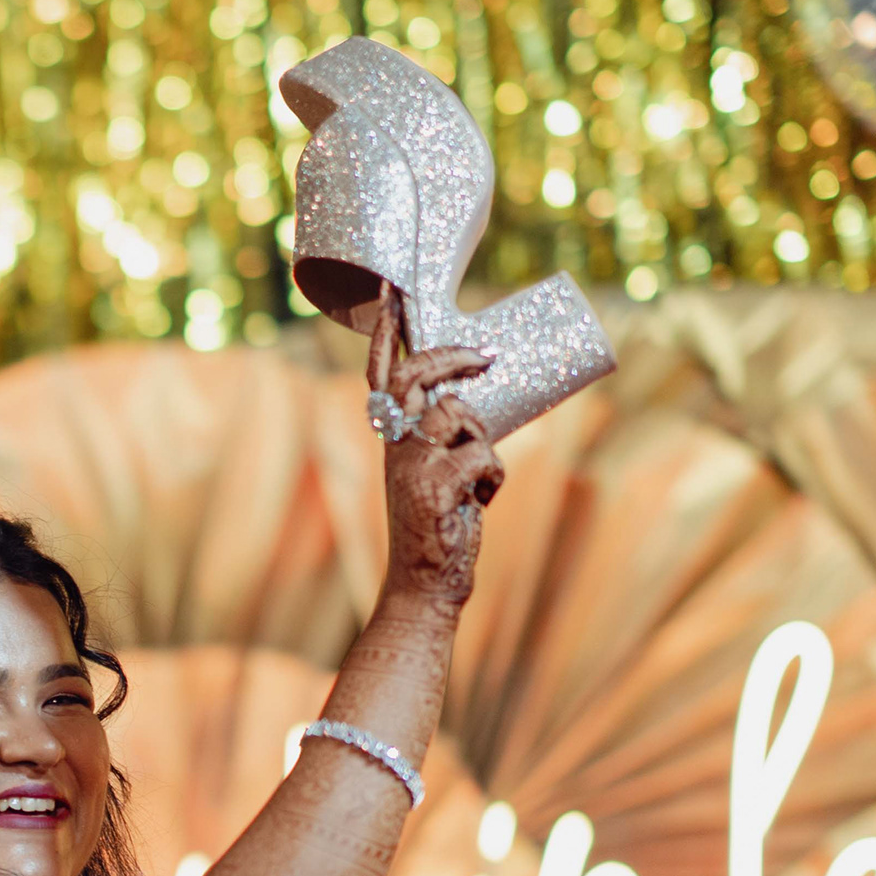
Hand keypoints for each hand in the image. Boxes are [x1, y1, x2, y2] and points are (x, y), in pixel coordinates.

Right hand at [371, 322, 504, 613]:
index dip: (384, 334)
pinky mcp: (435, 486)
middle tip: (483, 355)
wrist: (424, 585)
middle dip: (449, 356)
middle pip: (413, 376)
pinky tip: (479, 504)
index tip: (391, 291)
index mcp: (393, 440)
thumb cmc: (439, 527)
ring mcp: (412, 466)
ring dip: (483, 439)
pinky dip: (493, 479)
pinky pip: (483, 456)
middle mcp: (395, 447)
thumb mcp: (437, 474)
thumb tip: (473, 398)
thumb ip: (445, 438)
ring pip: (459, 414)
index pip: (381, 376)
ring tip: (477, 476)